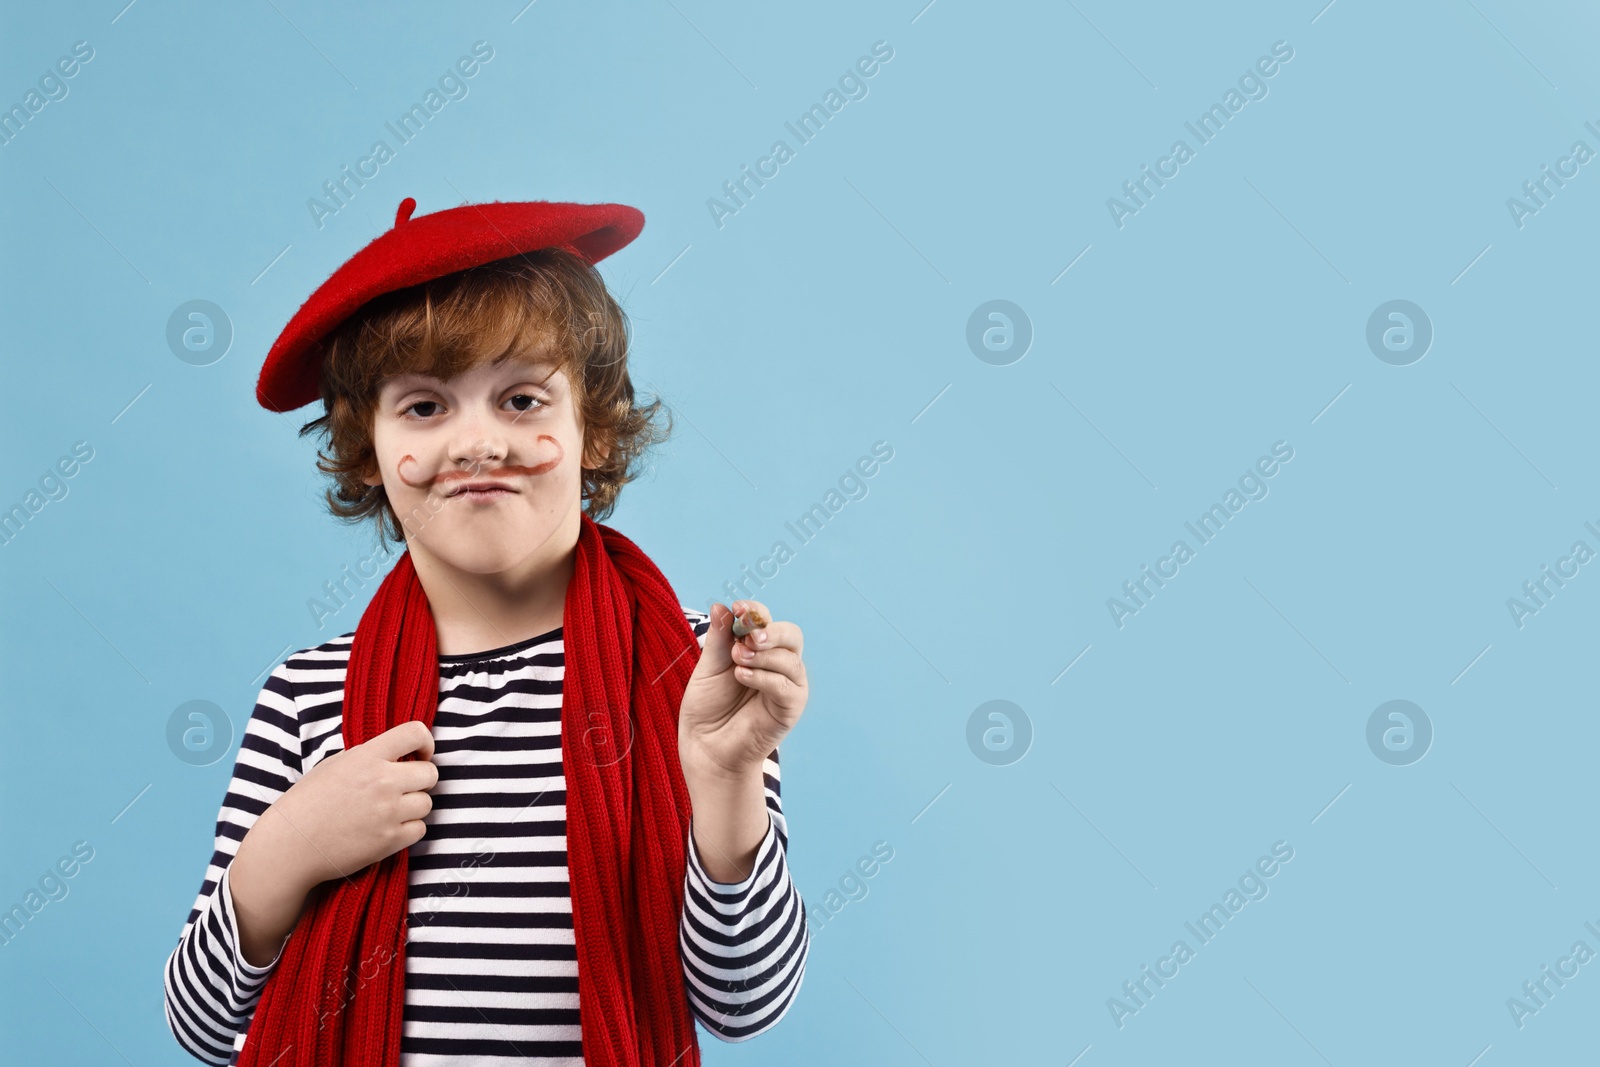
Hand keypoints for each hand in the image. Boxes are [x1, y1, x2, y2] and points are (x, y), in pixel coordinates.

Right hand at [267, 719, 439, 888]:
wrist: (289, 844)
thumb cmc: (307, 802)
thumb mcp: (333, 765)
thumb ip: (368, 756)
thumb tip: (397, 753)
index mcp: (367, 757)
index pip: (415, 733)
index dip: (425, 743)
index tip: (420, 754)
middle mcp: (382, 782)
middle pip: (430, 773)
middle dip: (420, 779)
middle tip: (403, 787)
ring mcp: (388, 813)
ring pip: (427, 803)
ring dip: (414, 806)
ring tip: (391, 810)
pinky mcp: (389, 840)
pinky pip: (420, 829)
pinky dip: (409, 830)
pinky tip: (389, 828)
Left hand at [679, 599, 807, 781]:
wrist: (705, 748)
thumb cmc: (707, 708)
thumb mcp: (708, 669)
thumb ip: (719, 640)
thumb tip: (721, 606)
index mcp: (759, 650)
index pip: (766, 621)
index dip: (755, 611)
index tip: (737, 608)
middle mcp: (778, 665)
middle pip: (791, 634)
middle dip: (770, 630)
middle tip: (748, 635)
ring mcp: (787, 687)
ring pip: (791, 658)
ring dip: (765, 654)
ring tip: (738, 659)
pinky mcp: (790, 709)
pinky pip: (787, 687)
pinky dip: (765, 677)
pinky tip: (742, 676)